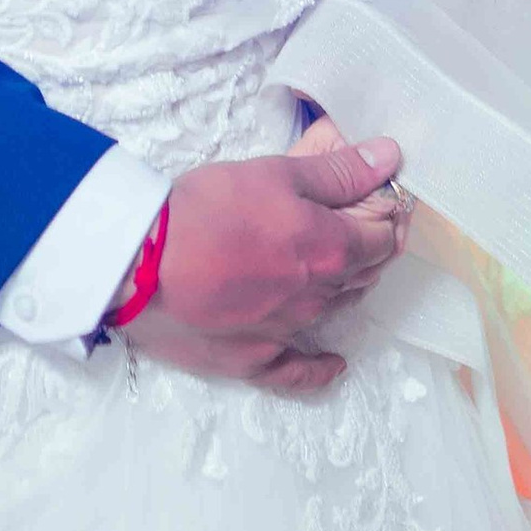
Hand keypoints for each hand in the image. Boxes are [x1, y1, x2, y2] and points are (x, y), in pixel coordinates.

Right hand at [132, 138, 408, 398]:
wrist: (140, 262)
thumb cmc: (205, 209)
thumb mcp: (274, 173)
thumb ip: (337, 170)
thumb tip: (390, 156)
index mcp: (329, 248)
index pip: (380, 237)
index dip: (388, 217)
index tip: (384, 203)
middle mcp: (317, 296)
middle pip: (362, 273)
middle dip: (369, 248)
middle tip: (363, 227)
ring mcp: (287, 332)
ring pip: (334, 311)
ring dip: (345, 288)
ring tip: (341, 269)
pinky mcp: (252, 360)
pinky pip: (298, 374)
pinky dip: (320, 367)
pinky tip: (334, 363)